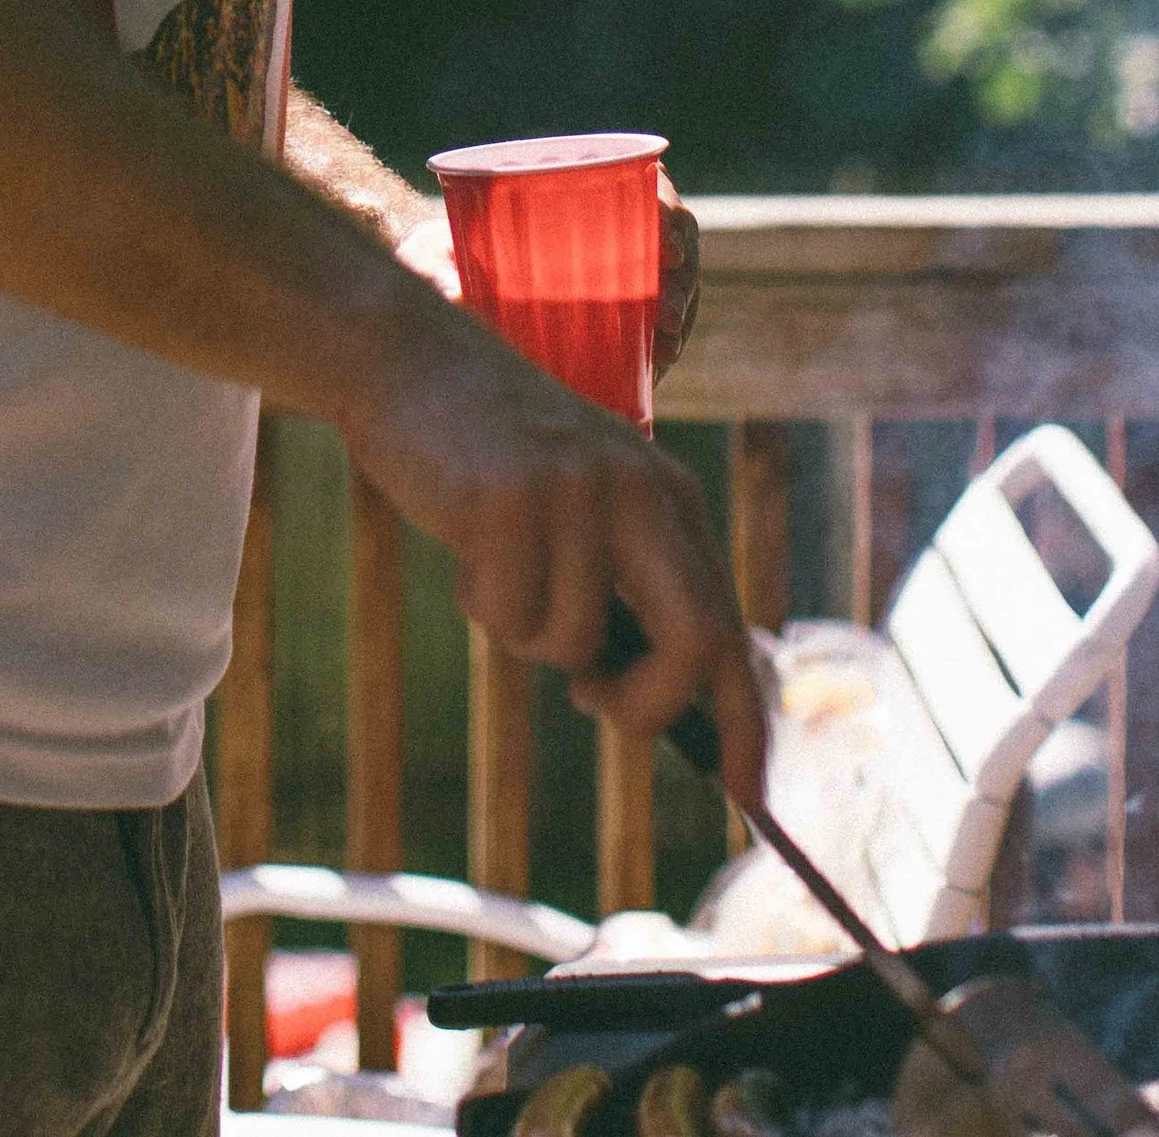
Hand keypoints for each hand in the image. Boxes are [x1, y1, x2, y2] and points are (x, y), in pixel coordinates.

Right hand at [345, 308, 766, 814]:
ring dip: (523, 631)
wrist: (411, 361)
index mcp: (670, 498)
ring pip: (573, 645)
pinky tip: (465, 539)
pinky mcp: (512, 499)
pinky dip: (480, 601)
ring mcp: (579, 493)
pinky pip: (508, 616)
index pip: (728, 629)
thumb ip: (631, 581)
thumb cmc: (492, 451)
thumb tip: (663, 703)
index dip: (744, 722)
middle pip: (693, 645)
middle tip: (593, 703)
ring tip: (494, 564)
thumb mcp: (585, 503)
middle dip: (645, 706)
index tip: (748, 796)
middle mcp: (641, 492)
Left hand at [392, 174, 699, 382]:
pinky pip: (653, 324)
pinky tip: (657, 366)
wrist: (424, 289)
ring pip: (672, 284)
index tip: (668, 250)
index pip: (646, 186)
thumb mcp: (425, 256)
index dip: (669, 212)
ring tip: (663, 348)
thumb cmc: (428, 257)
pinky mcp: (608, 317)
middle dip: (683, 278)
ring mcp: (613, 273)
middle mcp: (603, 229)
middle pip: (672, 239)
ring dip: (679, 314)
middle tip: (665, 315)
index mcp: (571, 193)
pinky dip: (663, 343)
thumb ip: (433, 270)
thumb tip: (456, 296)